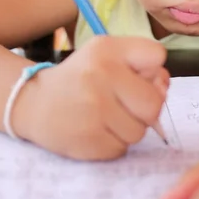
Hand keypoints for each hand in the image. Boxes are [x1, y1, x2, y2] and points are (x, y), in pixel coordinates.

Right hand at [13, 36, 168, 159]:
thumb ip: (142, 65)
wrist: (35, 103)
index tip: (135, 76)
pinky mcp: (88, 140)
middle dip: (145, 108)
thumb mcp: (107, 56)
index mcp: (107, 49)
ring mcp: (94, 110)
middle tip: (124, 105)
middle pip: (154, 103)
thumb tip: (163, 87)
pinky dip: (114, 143)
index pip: (157, 56)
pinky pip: (122, 148)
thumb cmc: (81, 77)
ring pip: (140, 131)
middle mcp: (100, 75)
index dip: (153, 71)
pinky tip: (96, 130)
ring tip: (106, 117)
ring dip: (129, 128)